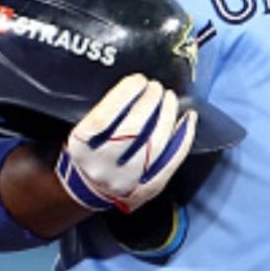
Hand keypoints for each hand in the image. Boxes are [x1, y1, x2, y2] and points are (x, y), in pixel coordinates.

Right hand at [55, 73, 196, 213]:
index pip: (104, 117)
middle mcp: (102, 165)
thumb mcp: (81, 131)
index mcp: (81, 147)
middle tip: (156, 87)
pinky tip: (189, 119)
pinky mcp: (147, 188)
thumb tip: (134, 87)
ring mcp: (126, 179)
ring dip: (167, 116)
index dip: (125, 94)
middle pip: (133, 130)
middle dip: (149, 102)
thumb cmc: (88, 151)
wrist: (88, 191)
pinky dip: (183, 137)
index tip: (138, 80)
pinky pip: (170, 161)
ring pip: (155, 144)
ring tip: (170, 98)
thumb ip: (102, 111)